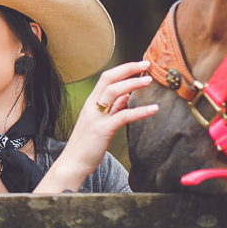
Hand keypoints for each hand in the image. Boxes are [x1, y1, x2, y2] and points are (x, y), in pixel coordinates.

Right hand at [38, 61, 156, 191]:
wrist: (73, 163)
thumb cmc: (87, 145)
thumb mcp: (99, 122)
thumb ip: (113, 109)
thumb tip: (128, 96)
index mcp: (91, 103)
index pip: (106, 78)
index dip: (123, 69)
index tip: (139, 65)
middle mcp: (91, 106)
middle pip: (109, 80)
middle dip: (128, 69)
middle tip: (146, 65)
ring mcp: (96, 117)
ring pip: (113, 93)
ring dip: (133, 84)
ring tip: (149, 81)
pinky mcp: (102, 130)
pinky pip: (123, 116)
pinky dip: (139, 111)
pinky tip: (153, 109)